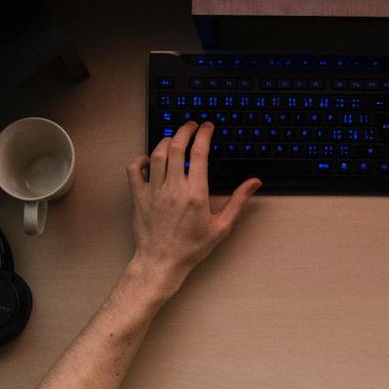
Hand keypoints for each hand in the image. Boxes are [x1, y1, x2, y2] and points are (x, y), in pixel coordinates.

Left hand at [127, 121, 260, 292]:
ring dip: (166, 140)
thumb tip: (254, 182)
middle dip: (185, 130)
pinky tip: (150, 159)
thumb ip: (238, 201)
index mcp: (195, 193)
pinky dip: (141, 159)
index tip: (208, 126)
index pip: (199, 153)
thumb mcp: (221, 227)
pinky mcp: (139, 196)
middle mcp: (173, 188)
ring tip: (174, 138)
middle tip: (192, 125)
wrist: (161, 263)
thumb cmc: (191, 248)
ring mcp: (154, 191)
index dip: (204, 134)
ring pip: (157, 154)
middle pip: (176, 146)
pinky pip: (134, 169)